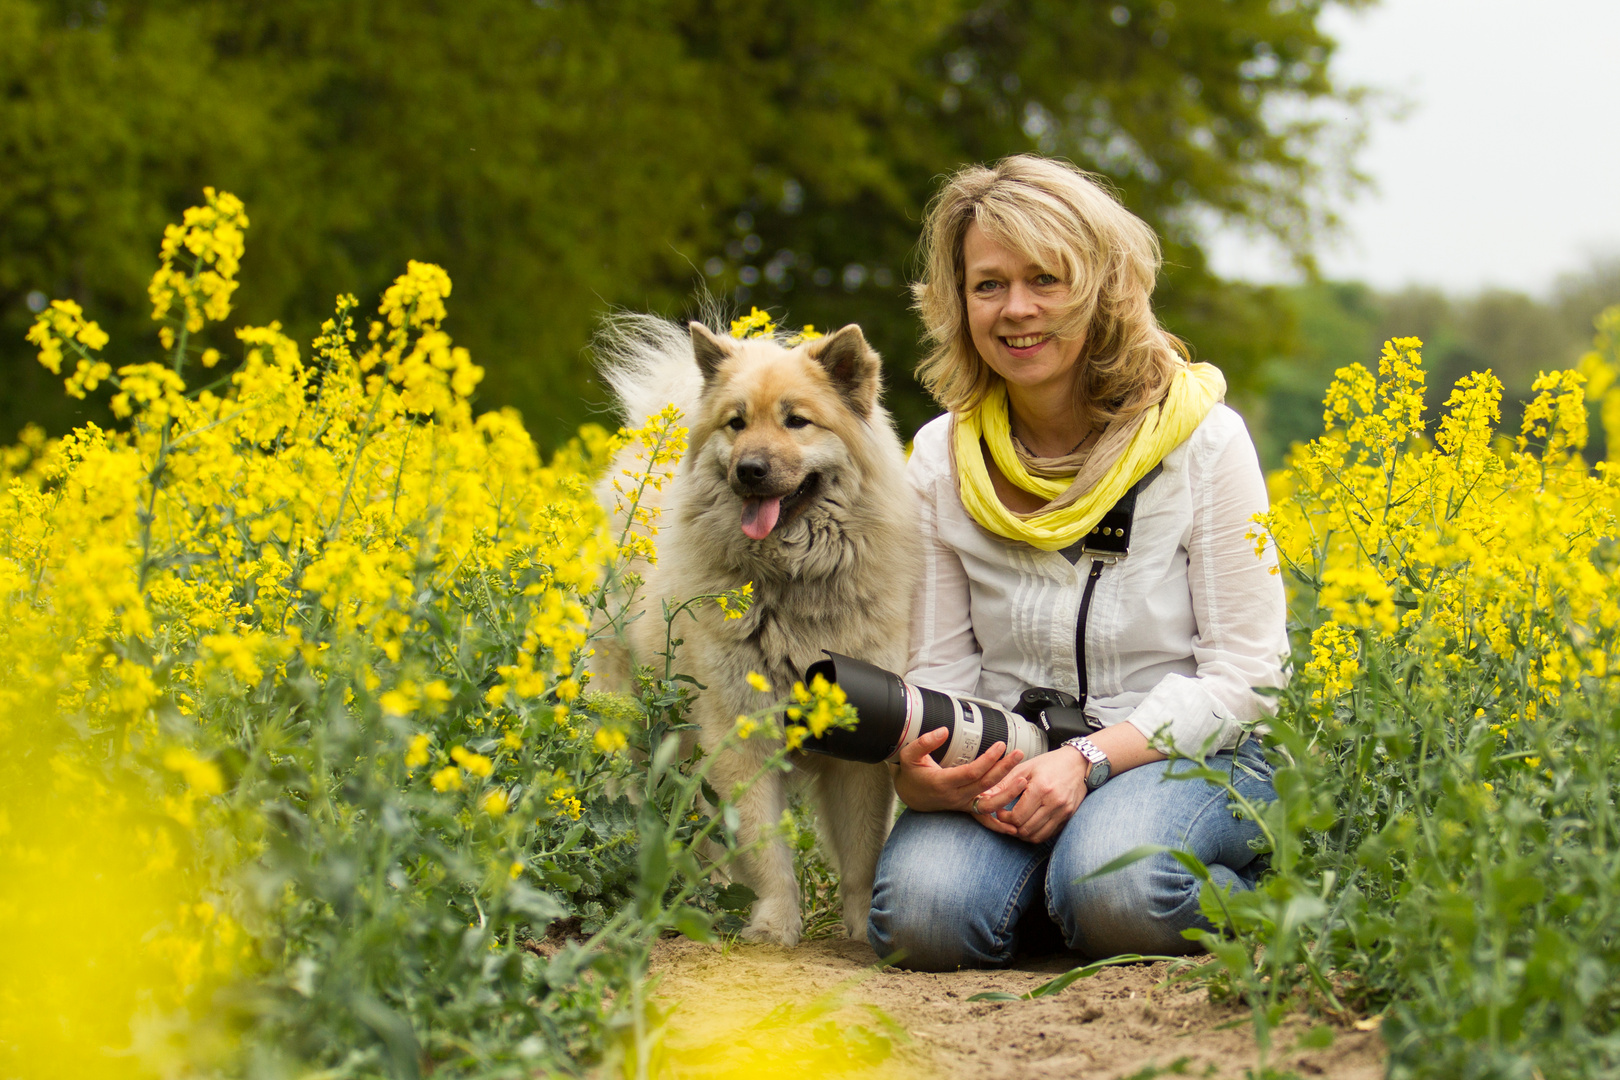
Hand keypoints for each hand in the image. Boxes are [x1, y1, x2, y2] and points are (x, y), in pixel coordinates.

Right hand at [893, 726, 1026, 827]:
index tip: (1000, 745)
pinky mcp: (966, 808)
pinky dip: (999, 824)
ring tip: (1023, 781)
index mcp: (942, 782)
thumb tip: (943, 731)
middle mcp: (954, 796)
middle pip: (984, 785)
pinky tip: (1014, 826)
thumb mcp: (909, 755)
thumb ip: (924, 742)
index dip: (987, 760)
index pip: (971, 772)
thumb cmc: (911, 772)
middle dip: (1004, 770)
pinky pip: (984, 818)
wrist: (909, 794)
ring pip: (988, 804)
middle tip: (1019, 754)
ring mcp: (961, 804)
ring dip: (1007, 795)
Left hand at [978, 746, 1088, 843]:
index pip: (1018, 816)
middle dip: (1011, 827)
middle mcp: (1054, 802)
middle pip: (1026, 829)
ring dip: (1022, 833)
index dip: (1004, 818)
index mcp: (1041, 788)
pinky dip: (1036, 833)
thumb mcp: (1024, 768)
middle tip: (1006, 818)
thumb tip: (983, 795)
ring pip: (1037, 835)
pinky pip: (1048, 834)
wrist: (1079, 764)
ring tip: (1016, 822)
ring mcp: (1063, 811)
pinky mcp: (1069, 817)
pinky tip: (1030, 824)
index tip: (1001, 811)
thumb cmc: (1049, 764)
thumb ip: (1003, 783)